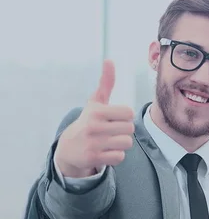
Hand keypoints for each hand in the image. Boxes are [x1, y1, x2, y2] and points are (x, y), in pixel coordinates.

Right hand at [54, 60, 134, 177]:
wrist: (68, 148)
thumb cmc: (89, 121)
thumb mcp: (95, 102)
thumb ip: (106, 83)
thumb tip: (110, 60)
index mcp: (96, 112)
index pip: (129, 113)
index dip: (125, 117)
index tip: (114, 118)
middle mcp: (93, 127)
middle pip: (130, 129)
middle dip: (124, 130)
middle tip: (111, 131)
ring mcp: (93, 144)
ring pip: (127, 143)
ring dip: (121, 144)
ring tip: (109, 141)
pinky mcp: (93, 158)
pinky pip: (120, 157)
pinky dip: (116, 156)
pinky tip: (105, 152)